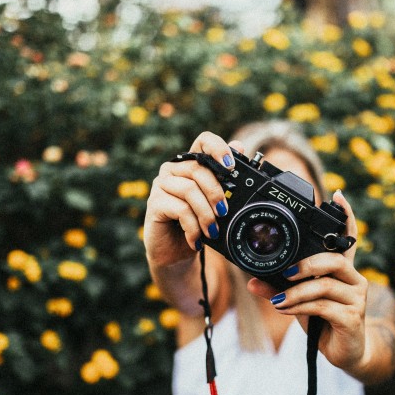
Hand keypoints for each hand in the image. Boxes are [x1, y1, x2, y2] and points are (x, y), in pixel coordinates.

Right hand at [144, 131, 241, 267]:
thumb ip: (226, 179)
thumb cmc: (197, 225)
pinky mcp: (154, 203)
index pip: (203, 141)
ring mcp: (161, 184)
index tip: (231, 166)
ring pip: (189, 190)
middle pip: (198, 169)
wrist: (176, 253)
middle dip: (216, 193)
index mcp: (191, 164)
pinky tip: (196, 240)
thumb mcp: (216, 205)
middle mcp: (173, 169)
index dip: (218, 147)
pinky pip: (180, 209)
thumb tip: (240, 146)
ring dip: (205, 214)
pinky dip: (193, 227)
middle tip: (223, 213)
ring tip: (212, 231)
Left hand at [247, 190, 369, 373]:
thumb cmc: (323, 321)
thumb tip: (251, 281)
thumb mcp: (297, 301)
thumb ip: (279, 288)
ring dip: (298, 290)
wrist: (346, 354)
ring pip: (326, 284)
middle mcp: (354, 279)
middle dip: (308, 263)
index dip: (346, 216)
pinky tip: (285, 309)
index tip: (337, 194)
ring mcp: (356, 298)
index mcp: (343, 270)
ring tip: (278, 299)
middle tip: (285, 272)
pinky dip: (301, 306)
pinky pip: (324, 306)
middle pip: (336, 259)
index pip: (348, 238)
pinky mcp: (353, 318)